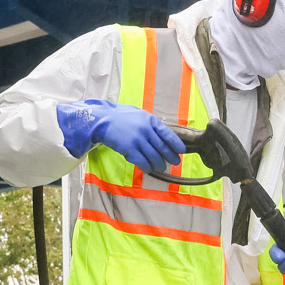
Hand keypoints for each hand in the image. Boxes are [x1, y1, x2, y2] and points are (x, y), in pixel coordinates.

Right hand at [59, 100, 185, 178]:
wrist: (102, 120)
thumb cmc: (122, 117)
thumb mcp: (140, 115)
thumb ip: (152, 124)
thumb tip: (165, 135)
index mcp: (151, 121)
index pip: (169, 135)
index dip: (177, 145)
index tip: (181, 151)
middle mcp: (146, 130)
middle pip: (163, 148)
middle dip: (171, 157)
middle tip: (175, 163)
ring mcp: (137, 140)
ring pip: (154, 157)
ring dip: (160, 164)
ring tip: (161, 167)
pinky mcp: (129, 149)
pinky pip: (142, 162)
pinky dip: (147, 167)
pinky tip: (149, 169)